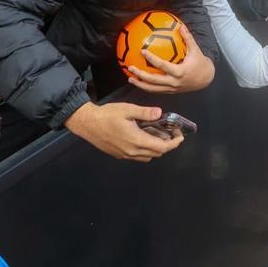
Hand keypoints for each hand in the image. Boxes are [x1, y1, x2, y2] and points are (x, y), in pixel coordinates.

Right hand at [64, 102, 184, 161]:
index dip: (174, 143)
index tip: (180, 135)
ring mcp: (126, 155)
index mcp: (137, 140)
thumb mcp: (127, 110)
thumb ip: (145, 113)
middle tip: (171, 132)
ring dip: (156, 148)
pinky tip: (144, 137)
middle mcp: (133, 152)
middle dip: (167, 145)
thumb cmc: (107, 115)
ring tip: (158, 134)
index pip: (162, 147)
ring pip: (148, 157)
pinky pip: (138, 156)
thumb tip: (160, 113)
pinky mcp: (120, 155)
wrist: (88, 123)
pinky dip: (146, 150)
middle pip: (157, 153)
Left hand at [126, 24, 214, 93]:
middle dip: (141, 75)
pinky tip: (139, 81)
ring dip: (141, 84)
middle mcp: (174, 82)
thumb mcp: (195, 50)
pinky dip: (147, 87)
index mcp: (179, 72)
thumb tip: (180, 26)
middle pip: (154, 81)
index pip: (162, 65)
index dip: (152, 58)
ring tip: (130, 79)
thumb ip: (187, 38)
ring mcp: (172, 89)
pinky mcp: (171, 91)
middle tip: (130, 68)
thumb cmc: (200, 63)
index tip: (143, 51)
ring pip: (153, 89)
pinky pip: (157, 90)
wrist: (206, 79)